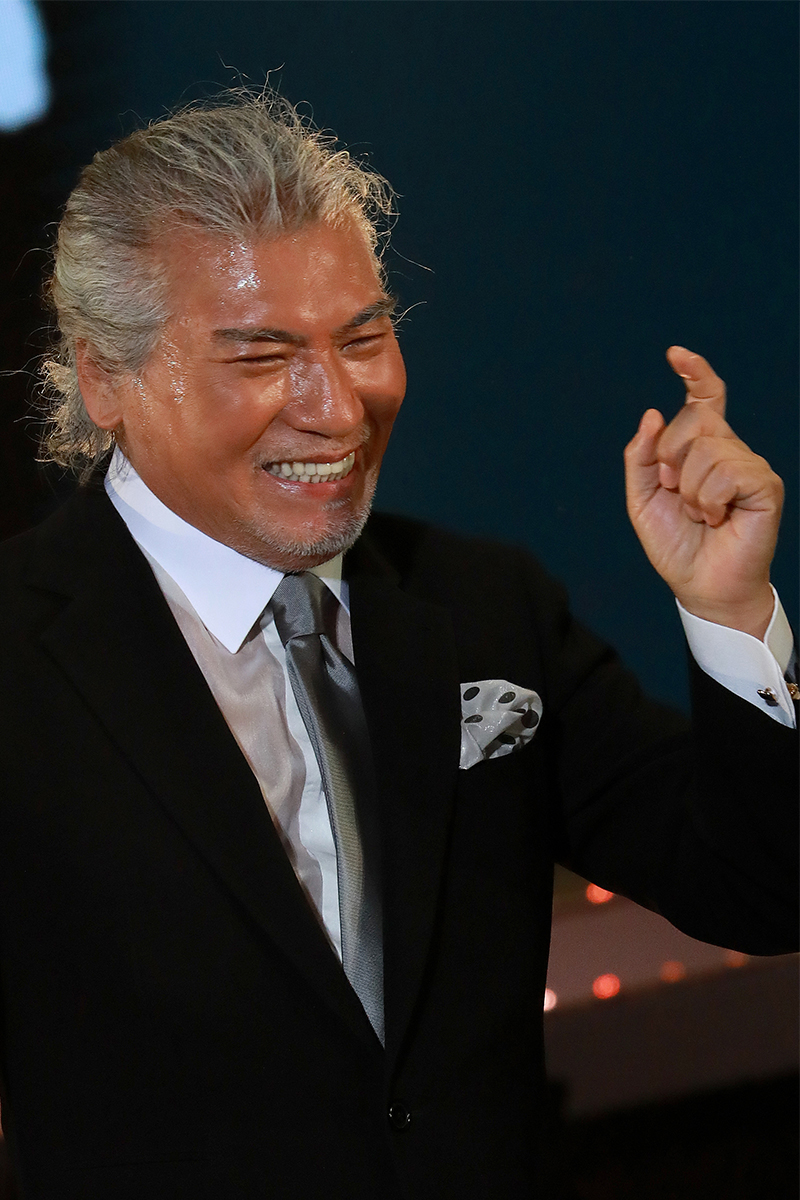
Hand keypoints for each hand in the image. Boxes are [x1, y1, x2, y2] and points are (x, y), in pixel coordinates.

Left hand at [624, 347, 782, 637]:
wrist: (700, 586)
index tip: (676, 354)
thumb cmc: (676, 545)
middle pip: (694, 420)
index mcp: (702, 448)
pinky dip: (709, 500)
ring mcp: (750, 466)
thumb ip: (641, 457)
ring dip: (690, 490)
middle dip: (670, 460)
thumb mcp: (643, 499)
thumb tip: (652, 413)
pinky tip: (717, 519)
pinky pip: (726, 472)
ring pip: (707, 449)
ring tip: (701, 515)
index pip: (705, 399)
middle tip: (679, 497)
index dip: (695, 373)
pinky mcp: (765, 486)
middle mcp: (730, 450)